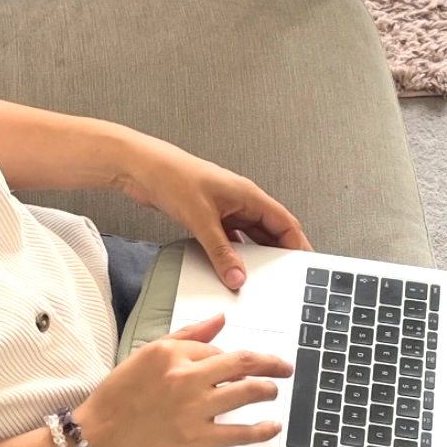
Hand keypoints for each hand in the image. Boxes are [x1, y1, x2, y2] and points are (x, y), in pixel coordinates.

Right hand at [73, 314, 291, 446]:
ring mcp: (193, 408)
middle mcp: (185, 376)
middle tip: (284, 367)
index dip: (230, 358)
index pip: (216, 348)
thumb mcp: (145, 356)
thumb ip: (185, 337)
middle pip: (243, 363)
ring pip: (247, 392)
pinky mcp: (195, 437)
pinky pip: (239, 432)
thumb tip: (218, 320)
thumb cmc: (115, 400)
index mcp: (170, 352)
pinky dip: (261, 430)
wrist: (96, 439)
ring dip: (268, 390)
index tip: (239, 366)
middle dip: (271, 363)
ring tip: (273, 392)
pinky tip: (272, 426)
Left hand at [113, 138, 311, 290]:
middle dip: (278, 255)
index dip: (298, 244)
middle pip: (269, 231)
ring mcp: (225, 209)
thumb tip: (237, 277)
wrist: (141, 167)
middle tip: (285, 279)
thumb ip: (221, 251)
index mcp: (248, 195)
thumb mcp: (201, 219)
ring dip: (253, 256)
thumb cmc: (173, 177)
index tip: (305, 266)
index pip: (284, 223)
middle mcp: (241, 201)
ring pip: (249, 237)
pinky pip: (229, 239)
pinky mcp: (209, 215)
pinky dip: (232, 254)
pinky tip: (231, 268)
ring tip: (260, 279)